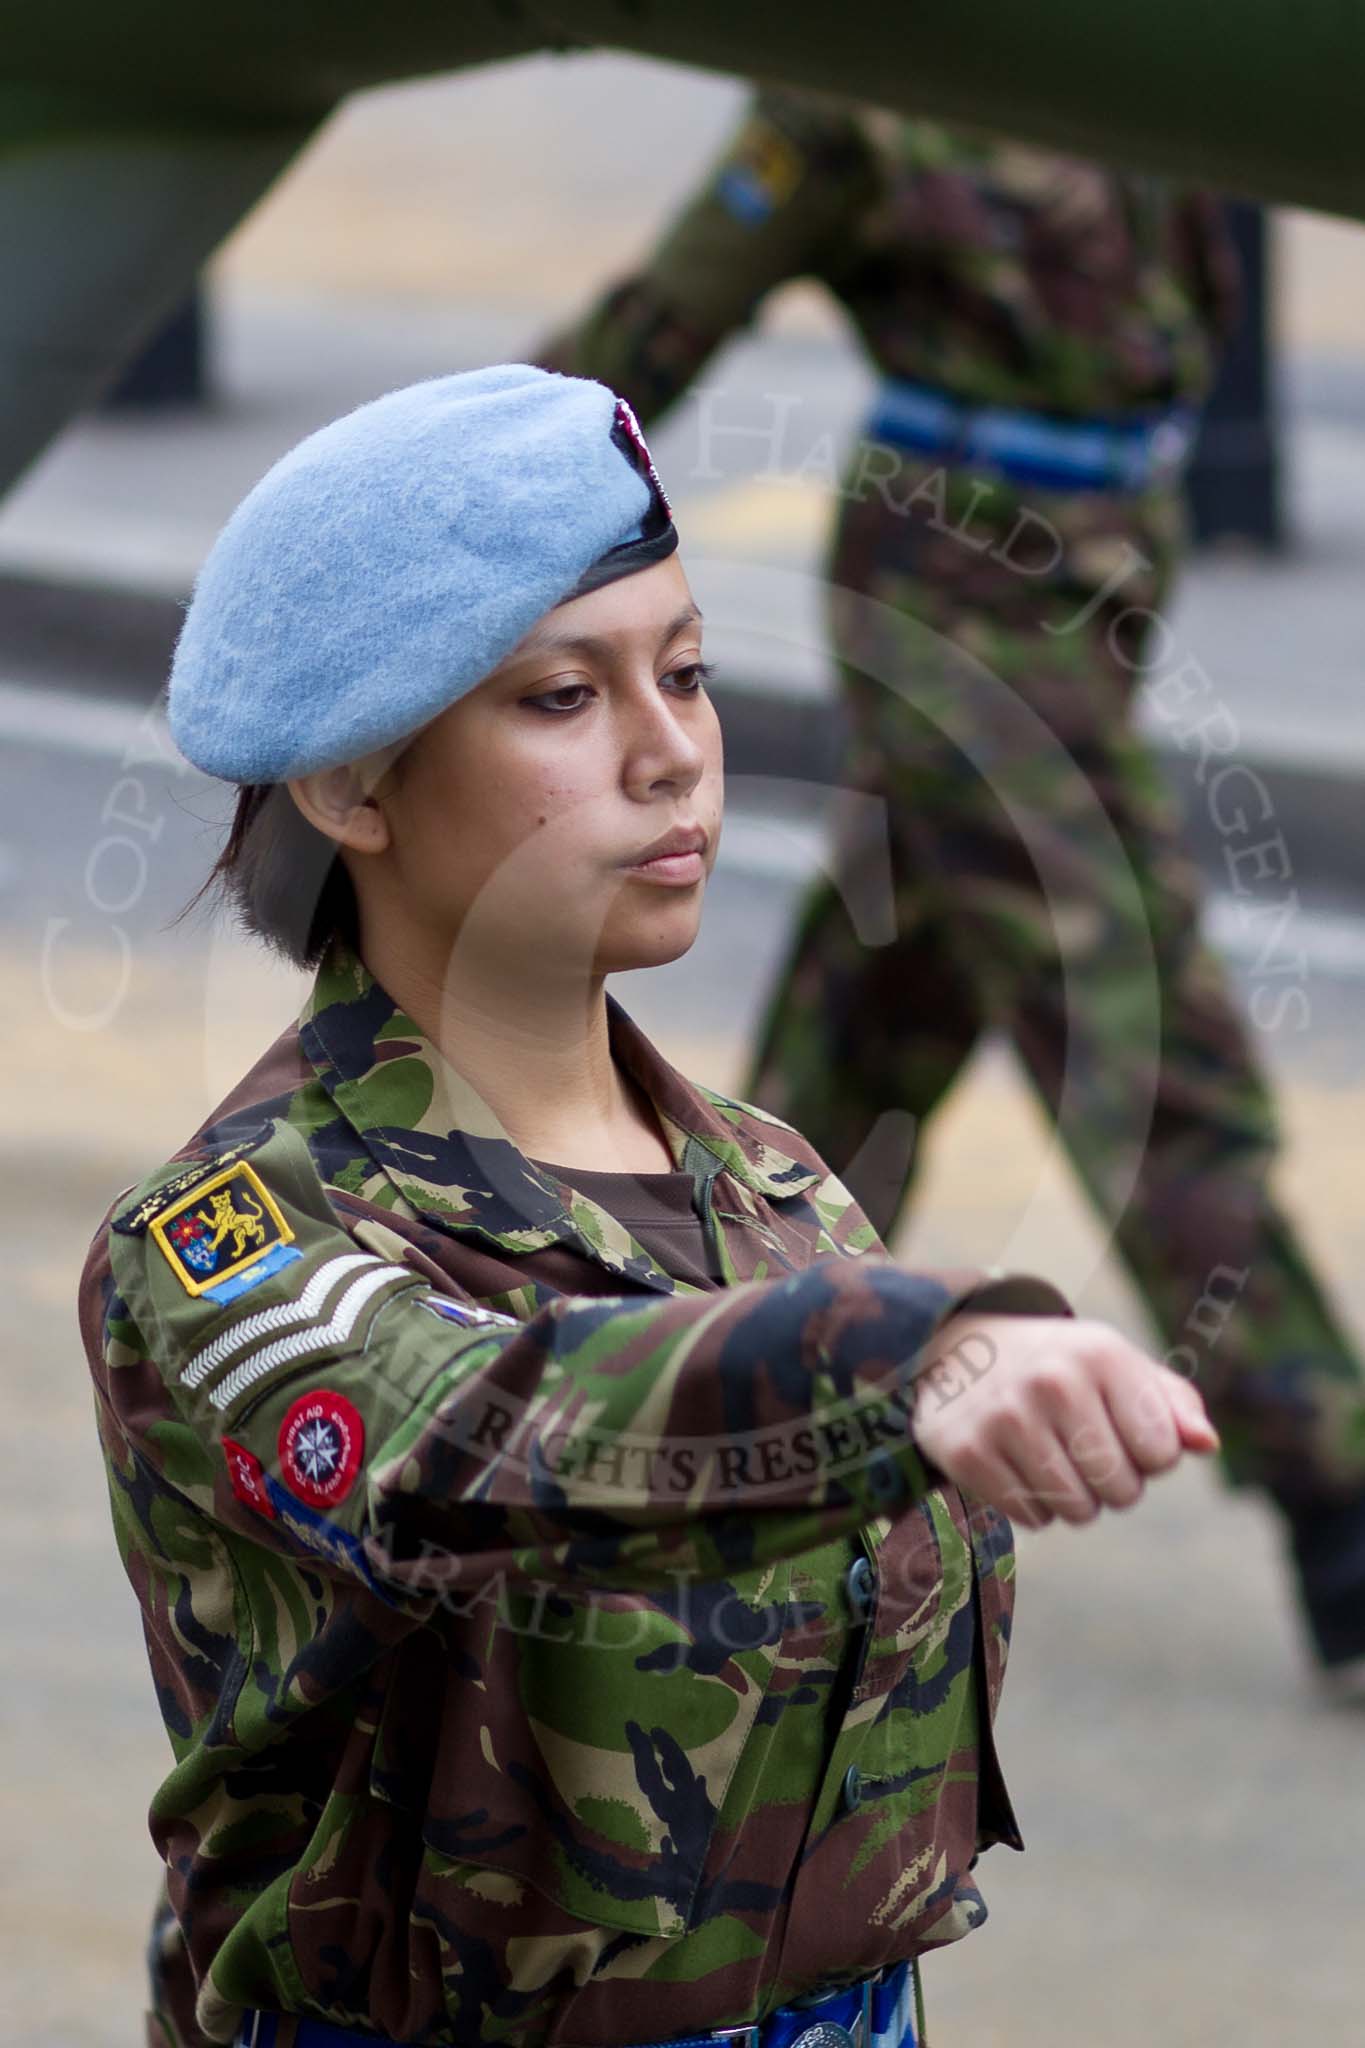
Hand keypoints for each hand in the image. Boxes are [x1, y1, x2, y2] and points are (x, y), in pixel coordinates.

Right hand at [910, 1314, 1219, 1530]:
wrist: (963, 1348)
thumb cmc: (1063, 1366)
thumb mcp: (1118, 1367)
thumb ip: (1174, 1405)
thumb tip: (1207, 1444)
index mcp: (1101, 1355)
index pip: (1162, 1454)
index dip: (1149, 1454)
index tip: (1123, 1430)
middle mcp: (1052, 1382)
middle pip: (1121, 1490)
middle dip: (1115, 1484)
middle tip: (1087, 1451)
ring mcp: (1005, 1417)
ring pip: (1077, 1511)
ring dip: (1075, 1498)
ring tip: (1053, 1457)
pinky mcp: (967, 1452)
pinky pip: (1031, 1517)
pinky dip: (1033, 1504)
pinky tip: (1017, 1463)